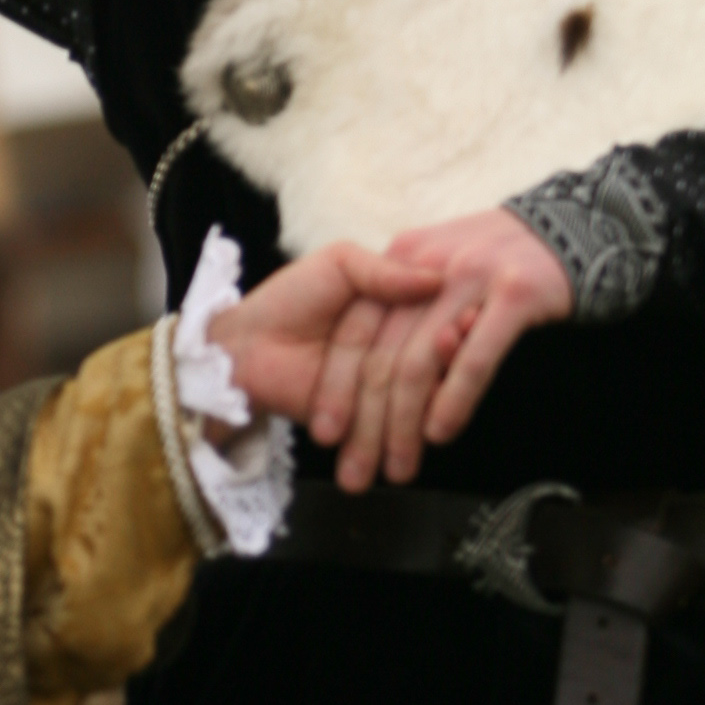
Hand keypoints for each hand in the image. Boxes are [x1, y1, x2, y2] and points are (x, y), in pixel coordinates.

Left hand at [208, 240, 449, 431]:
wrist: (243, 347)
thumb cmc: (288, 298)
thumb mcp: (338, 265)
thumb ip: (383, 271)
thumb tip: (436, 278)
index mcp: (396, 308)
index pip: (433, 322)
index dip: (447, 330)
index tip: (462, 331)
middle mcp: (395, 347)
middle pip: (422, 366)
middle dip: (436, 375)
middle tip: (452, 368)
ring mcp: (380, 385)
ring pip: (410, 401)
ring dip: (419, 417)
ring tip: (439, 410)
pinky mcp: (365, 418)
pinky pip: (392, 426)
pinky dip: (403, 432)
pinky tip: (418, 438)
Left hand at [300, 206, 573, 490]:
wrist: (575, 222)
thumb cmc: (502, 257)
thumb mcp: (439, 262)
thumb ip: (401, 300)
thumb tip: (374, 365)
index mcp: (400, 258)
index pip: (355, 333)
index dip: (336, 389)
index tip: (326, 436)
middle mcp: (427, 268)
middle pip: (382, 357)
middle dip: (366, 424)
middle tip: (357, 472)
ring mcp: (470, 279)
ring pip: (420, 363)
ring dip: (404, 425)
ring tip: (397, 467)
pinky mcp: (514, 295)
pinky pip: (475, 357)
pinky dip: (453, 398)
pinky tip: (439, 433)